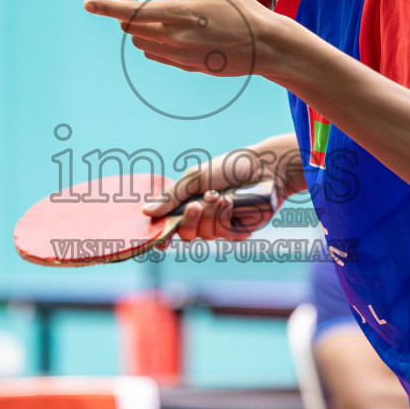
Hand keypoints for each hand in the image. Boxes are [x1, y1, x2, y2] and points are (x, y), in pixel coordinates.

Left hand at [83, 0, 281, 78]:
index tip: (87, 3)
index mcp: (179, 13)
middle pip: (130, 27)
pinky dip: (149, 39)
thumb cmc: (240, 7)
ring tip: (146, 8)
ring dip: (135, 25)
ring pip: (140, 42)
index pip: (131, 11)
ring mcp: (179, 56)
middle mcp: (175, 38)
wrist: (265, 46)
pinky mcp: (186, 66)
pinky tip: (162, 27)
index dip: (106, 7)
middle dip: (121, 10)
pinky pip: (155, 54)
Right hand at [140, 142, 287, 242]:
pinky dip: (226, 219)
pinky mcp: (238, 231)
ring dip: (211, 215)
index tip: (159, 240)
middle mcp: (203, 217)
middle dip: (190, 220)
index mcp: (188, 202)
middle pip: (185, 234)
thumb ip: (171, 197)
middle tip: (197, 204)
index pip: (170, 225)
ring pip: (205, 235)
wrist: (264, 168)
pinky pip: (224, 235)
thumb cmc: (229, 167)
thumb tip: (145, 211)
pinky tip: (233, 204)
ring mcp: (221, 225)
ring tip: (222, 197)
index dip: (162, 235)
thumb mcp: (195, 178)